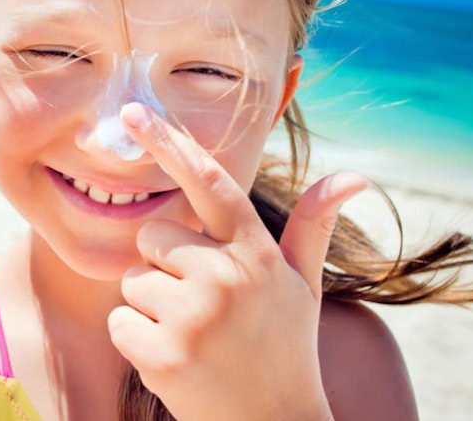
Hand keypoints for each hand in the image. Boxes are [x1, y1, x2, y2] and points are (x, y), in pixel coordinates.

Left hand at [107, 103, 365, 419]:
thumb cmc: (283, 348)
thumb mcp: (302, 288)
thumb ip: (311, 229)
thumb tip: (352, 177)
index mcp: (256, 253)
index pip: (211, 183)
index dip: (171, 143)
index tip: (133, 112)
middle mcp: (227, 276)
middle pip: (151, 236)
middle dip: (162, 266)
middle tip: (198, 306)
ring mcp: (195, 315)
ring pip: (132, 281)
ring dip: (150, 308)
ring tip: (192, 336)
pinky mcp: (165, 352)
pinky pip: (120, 322)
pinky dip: (137, 342)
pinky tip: (174, 360)